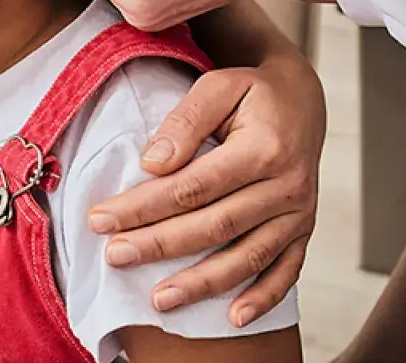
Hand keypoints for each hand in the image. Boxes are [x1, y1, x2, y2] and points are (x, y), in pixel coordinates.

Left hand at [89, 55, 325, 328]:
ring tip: (158, 301)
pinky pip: (286, 271)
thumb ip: (185, 122)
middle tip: (114, 256)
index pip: (193, 186)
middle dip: (160, 245)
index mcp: (264, 148)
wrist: (303, 101)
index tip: (100, 218)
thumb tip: (153, 163)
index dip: (144, 206)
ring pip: (247, 257)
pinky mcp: (304, 230)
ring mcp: (299, 213)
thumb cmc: (250, 92)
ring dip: (202, 283)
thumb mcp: (217, 87)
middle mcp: (286, 186)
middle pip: (214, 225)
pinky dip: (262, 298)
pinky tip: (232, 318)